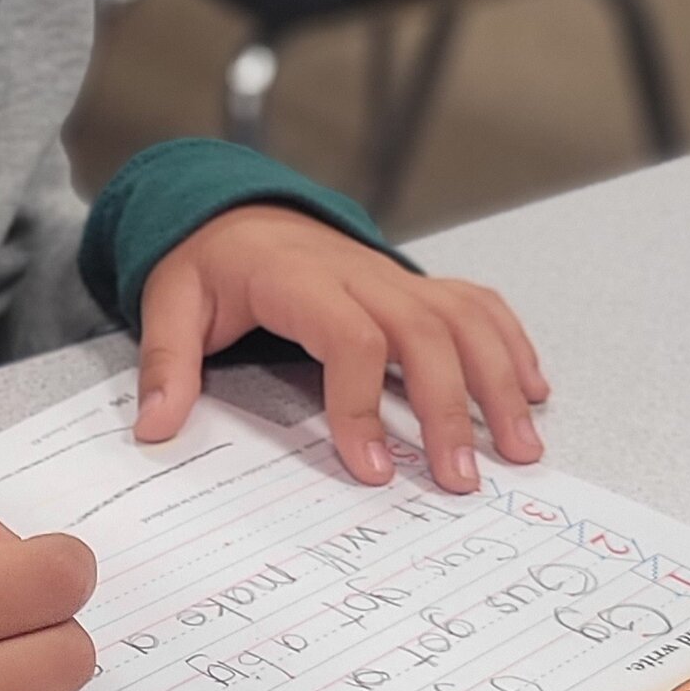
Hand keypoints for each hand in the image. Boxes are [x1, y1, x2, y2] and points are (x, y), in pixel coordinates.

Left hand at [135, 205, 548, 493]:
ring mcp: (395, 276)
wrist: (236, 211)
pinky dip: (512, 345)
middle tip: (461, 479)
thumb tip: (155, 428)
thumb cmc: (208, 264)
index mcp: (298, 278)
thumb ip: (166, 365)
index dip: (362, 405)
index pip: (349, 338)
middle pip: (424, 336)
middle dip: (451, 410)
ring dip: (500, 383)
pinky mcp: (415, 284)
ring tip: (521, 448)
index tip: (371, 469)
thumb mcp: (170, 303)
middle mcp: (360, 273)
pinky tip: (534, 390)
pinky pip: (477, 306)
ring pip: (465, 322)